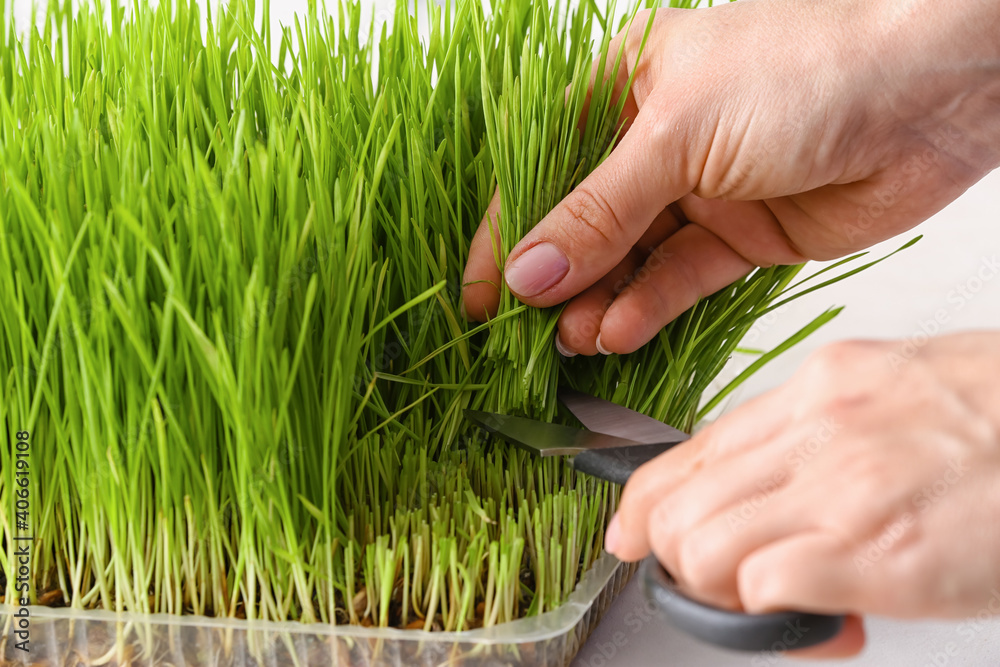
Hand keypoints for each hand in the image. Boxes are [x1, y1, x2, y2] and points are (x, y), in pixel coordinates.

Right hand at [462, 0, 999, 354]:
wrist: (933, 91)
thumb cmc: (799, 71)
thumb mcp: (673, 136)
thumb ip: (597, 214)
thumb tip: (527, 275)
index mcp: (624, 87)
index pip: (542, 169)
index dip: (508, 234)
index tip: (479, 295)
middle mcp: (656, 141)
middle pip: (585, 223)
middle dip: (556, 279)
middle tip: (526, 333)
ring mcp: (701, 190)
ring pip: (630, 259)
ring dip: (599, 302)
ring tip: (573, 341)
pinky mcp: (744, 234)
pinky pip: (681, 278)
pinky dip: (650, 307)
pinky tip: (620, 332)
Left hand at [605, 332, 999, 656]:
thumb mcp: (893, 397)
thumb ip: (817, 440)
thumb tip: (764, 500)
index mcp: (818, 388)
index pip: (690, 450)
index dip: (645, 503)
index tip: (632, 533)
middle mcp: (819, 429)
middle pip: (679, 504)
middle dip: (680, 557)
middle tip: (728, 584)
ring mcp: (844, 488)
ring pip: (699, 547)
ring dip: (720, 590)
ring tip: (778, 599)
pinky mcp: (881, 550)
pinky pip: (761, 586)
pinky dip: (771, 616)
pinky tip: (823, 615)